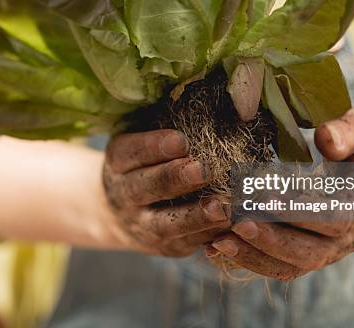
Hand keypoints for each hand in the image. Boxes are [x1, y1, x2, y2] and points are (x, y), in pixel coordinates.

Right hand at [103, 129, 231, 256]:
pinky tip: (235, 225)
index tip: (181, 140)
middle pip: (146, 188)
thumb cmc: (147, 162)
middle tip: (202, 170)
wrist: (121, 213)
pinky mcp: (166, 247)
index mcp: (118, 161)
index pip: (130, 152)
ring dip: (196, 216)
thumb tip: (216, 106)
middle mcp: (125, 195)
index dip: (153, 146)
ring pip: (166, 224)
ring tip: (223, 207)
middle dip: (175, 179)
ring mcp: (143, 225)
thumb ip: (168, 124)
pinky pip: (189, 243)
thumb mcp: (144, 140)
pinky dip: (212, 235)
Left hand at [206, 106, 353, 278]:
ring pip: (293, 266)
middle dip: (270, 239)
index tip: (262, 196)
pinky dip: (251, 260)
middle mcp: (352, 238)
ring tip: (219, 240)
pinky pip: (282, 267)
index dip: (297, 210)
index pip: (333, 217)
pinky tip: (218, 247)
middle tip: (235, 223)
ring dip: (255, 255)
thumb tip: (326, 140)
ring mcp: (332, 251)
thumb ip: (349, 131)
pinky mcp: (313, 254)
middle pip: (310, 252)